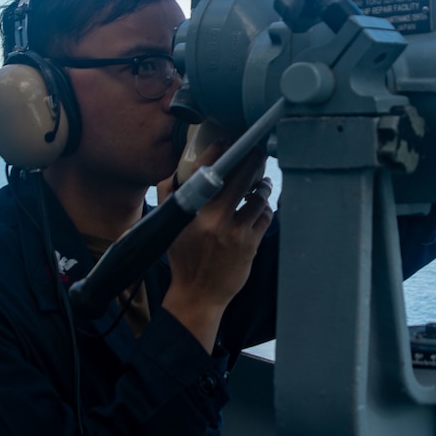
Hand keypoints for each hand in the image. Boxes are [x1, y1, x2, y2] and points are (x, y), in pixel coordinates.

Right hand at [157, 138, 273, 351]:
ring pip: (258, 197)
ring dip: (262, 186)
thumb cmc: (183, 258)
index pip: (207, 172)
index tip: (228, 141)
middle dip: (251, 160)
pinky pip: (265, 216)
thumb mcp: (169, 227)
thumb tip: (174, 174)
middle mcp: (215, 219)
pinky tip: (262, 204)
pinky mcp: (251, 244)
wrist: (198, 294)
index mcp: (193, 212)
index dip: (220, 153)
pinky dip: (266, 207)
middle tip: (257, 149)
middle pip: (240, 179)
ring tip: (261, 181)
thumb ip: (169, 198)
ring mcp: (236, 232)